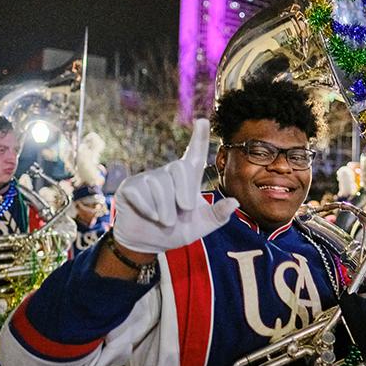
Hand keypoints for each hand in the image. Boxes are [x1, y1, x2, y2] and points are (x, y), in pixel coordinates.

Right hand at [112, 119, 238, 253]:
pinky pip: (140, 192)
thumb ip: (218, 215)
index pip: (195, 155)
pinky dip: (148, 208)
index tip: (203, 121)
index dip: (200, 138)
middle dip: (184, 194)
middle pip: (180, 168)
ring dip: (166, 209)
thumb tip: (235, 202)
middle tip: (183, 212)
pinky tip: (150, 216)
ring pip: (160, 184)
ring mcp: (148, 179)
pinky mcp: (130, 187)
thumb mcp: (201, 226)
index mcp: (188, 180)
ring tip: (164, 221)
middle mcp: (168, 174)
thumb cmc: (177, 231)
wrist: (149, 244)